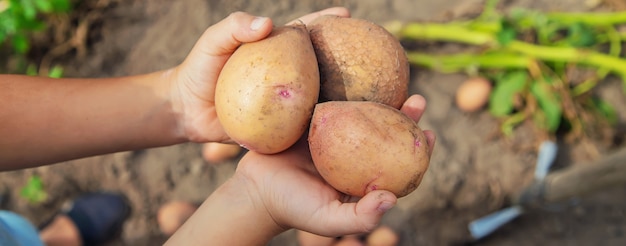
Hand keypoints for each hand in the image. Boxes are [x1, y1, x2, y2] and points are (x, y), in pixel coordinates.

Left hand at [169, 8, 350, 142]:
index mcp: (274, 51)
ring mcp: (283, 101)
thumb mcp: (213, 42)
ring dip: (341, 93)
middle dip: (345, 58)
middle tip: (371, 55)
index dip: (326, 23)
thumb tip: (268, 24)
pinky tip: (339, 125)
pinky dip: (319, 124)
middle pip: (320, 64)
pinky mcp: (279, 126)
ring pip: (317, 95)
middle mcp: (284, 75)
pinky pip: (301, 125)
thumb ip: (235, 27)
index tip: (348, 16)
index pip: (304, 33)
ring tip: (368, 91)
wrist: (185, 110)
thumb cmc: (199, 70)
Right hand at [234, 95, 435, 236]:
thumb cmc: (293, 208)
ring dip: (380, 96)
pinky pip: (332, 103)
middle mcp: (350, 154)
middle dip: (404, 115)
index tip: (430, 133)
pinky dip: (345, 89)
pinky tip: (357, 73)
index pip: (396, 162)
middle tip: (418, 99)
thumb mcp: (327, 219)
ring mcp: (332, 135)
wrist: (254, 191)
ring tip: (397, 80)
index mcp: (360, 176)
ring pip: (360, 113)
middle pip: (383, 132)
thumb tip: (392, 198)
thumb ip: (360, 217)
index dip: (416, 148)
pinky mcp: (312, 120)